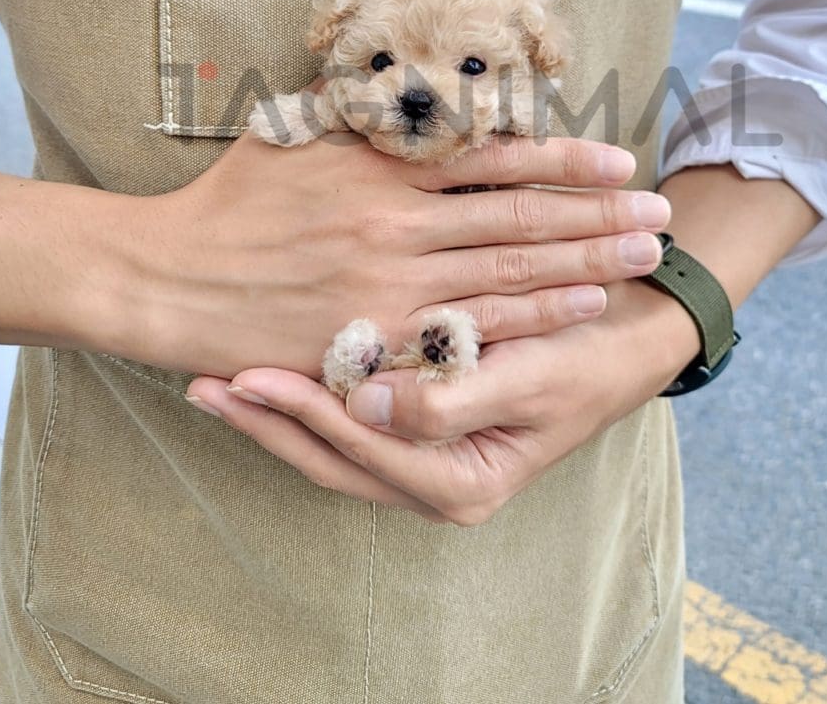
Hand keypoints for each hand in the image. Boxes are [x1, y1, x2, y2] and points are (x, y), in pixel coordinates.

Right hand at [127, 132, 669, 377]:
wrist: (169, 279)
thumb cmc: (229, 202)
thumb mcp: (292, 133)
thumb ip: (358, 113)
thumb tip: (410, 81)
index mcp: (381, 169)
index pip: (495, 160)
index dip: (564, 158)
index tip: (618, 159)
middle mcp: (398, 225)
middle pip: (520, 218)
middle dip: (598, 213)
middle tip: (659, 213)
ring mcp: (391, 285)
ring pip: (509, 273)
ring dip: (584, 262)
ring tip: (641, 257)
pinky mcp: (376, 338)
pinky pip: (469, 328)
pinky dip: (530, 318)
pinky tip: (578, 310)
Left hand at [184, 279, 698, 523]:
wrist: (623, 340)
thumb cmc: (586, 356)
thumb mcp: (533, 379)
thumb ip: (453, 402)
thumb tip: (368, 406)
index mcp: (463, 485)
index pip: (363, 452)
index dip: (305, 415)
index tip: (247, 377)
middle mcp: (434, 483)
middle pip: (331, 460)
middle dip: (267, 423)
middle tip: (203, 384)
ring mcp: (423, 459)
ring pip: (332, 446)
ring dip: (278, 413)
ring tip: (217, 381)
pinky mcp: (419, 426)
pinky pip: (351, 421)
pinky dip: (312, 397)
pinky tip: (272, 370)